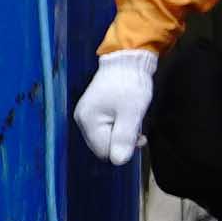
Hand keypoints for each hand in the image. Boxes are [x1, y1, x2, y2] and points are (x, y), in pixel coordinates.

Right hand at [74, 47, 159, 165]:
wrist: (128, 59)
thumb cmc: (129, 84)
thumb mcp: (131, 113)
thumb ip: (123, 137)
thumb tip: (118, 161)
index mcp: (88, 121)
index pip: (103, 150)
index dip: (122, 147)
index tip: (138, 135)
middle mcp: (82, 119)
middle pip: (103, 144)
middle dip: (122, 141)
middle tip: (139, 129)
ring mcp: (87, 114)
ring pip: (106, 136)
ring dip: (122, 133)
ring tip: (134, 120)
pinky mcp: (95, 109)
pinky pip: (106, 127)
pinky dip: (119, 125)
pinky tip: (128, 116)